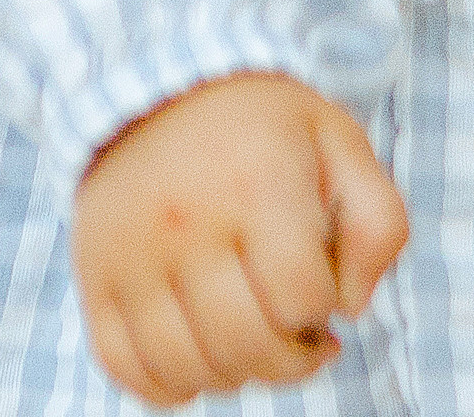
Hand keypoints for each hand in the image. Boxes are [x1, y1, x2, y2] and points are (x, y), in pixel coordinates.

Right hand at [72, 70, 407, 408]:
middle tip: (295, 329)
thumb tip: (350, 308)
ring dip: (234, 374)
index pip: (301, 298)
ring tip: (251, 336)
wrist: (159, 89)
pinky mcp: (95, 280)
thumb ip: (378, 221)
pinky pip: (128, 373)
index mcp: (256, 182)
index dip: (323, 309)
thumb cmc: (265, 127)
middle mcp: (186, 222)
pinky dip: (172, 384)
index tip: (318, 284)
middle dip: (288, 358)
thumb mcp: (340, 141)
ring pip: (188, 369)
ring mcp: (132, 256)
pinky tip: (201, 350)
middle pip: (246, 344)